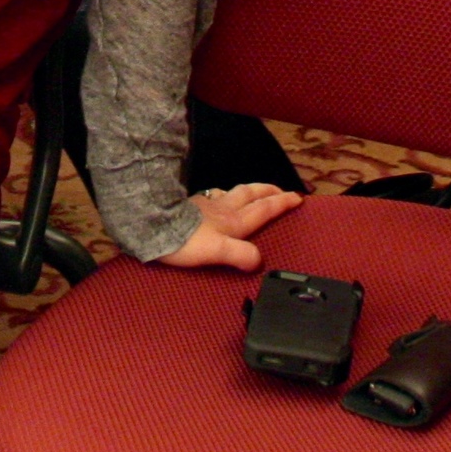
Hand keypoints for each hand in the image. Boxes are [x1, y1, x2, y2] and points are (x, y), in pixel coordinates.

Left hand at [155, 182, 302, 272]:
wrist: (152, 224)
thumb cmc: (184, 240)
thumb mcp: (217, 251)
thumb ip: (240, 255)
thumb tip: (259, 261)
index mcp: (233, 221)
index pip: (264, 209)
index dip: (282, 204)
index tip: (298, 198)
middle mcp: (223, 209)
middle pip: (252, 194)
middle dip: (269, 191)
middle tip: (282, 190)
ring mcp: (207, 205)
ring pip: (234, 192)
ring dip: (249, 191)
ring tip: (256, 192)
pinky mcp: (191, 206)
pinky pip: (215, 197)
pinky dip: (224, 195)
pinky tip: (219, 198)